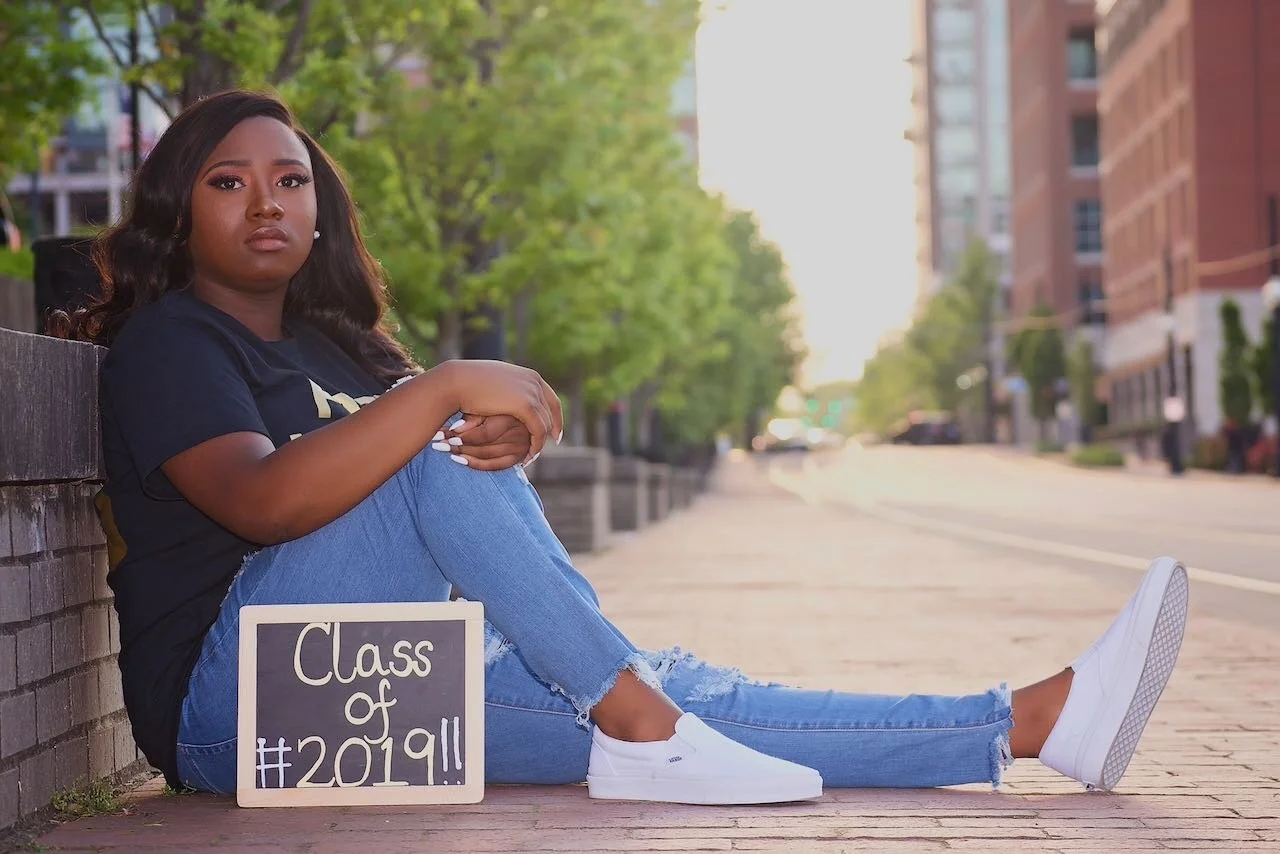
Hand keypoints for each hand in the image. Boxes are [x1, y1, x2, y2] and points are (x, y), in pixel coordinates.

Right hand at [435, 360, 562, 462]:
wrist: (457, 381)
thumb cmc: (468, 383)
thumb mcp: (493, 384)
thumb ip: (507, 391)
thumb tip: (510, 398)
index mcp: (529, 375)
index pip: (550, 398)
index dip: (554, 415)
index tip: (554, 430)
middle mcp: (534, 381)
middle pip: (552, 410)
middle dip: (552, 428)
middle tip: (549, 443)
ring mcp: (532, 392)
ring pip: (546, 422)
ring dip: (541, 440)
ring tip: (533, 454)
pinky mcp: (525, 405)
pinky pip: (538, 430)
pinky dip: (535, 445)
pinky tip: (529, 456)